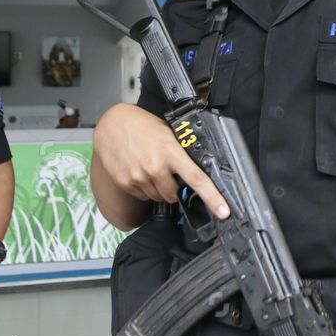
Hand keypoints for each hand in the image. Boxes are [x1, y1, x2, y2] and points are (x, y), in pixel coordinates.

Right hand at [92, 104, 228, 217]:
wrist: (111, 124)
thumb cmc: (141, 125)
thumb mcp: (167, 132)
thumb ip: (180, 152)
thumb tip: (196, 167)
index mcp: (170, 152)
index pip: (197, 179)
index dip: (212, 197)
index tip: (223, 211)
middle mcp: (155, 166)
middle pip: (174, 195)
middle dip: (175, 189)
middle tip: (169, 173)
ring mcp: (139, 176)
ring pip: (159, 197)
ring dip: (159, 189)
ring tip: (151, 169)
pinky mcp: (126, 183)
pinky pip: (143, 196)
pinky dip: (145, 188)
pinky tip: (140, 172)